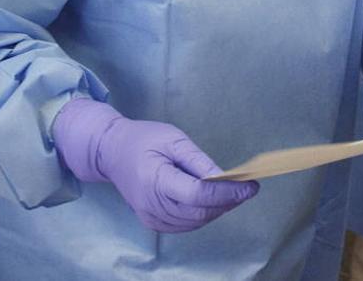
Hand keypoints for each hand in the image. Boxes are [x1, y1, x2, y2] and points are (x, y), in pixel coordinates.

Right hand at [53, 98, 258, 232]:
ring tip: (234, 192)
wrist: (111, 153)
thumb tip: (223, 177)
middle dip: (227, 201)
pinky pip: (186, 224)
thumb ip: (198, 160)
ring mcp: (151, 217)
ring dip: (218, 209)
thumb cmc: (143, 140)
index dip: (226, 193)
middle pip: (199, 211)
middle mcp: (151, 204)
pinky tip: (214, 200)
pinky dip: (204, 214)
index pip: (197, 194)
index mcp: (155, 179)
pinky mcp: (153, 222)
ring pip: (195, 221)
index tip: (250, 186)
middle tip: (247, 188)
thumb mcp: (173, 138)